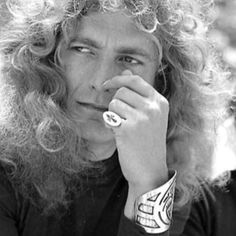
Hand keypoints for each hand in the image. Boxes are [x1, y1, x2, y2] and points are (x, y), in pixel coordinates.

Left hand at [103, 70, 168, 191]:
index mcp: (160, 102)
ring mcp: (142, 117)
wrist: (150, 171)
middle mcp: (153, 107)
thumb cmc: (147, 142)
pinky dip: (110, 124)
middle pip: (121, 91)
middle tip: (121, 118)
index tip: (106, 84)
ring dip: (113, 115)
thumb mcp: (149, 116)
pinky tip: (118, 134)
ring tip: (122, 127)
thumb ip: (138, 94)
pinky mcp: (129, 128)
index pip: (135, 80)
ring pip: (114, 103)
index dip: (118, 79)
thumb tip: (126, 71)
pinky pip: (109, 116)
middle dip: (116, 103)